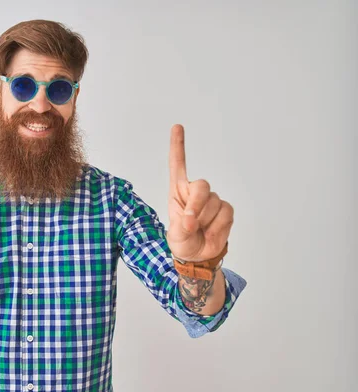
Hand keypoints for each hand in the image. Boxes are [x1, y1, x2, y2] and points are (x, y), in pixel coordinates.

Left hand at [166, 124, 232, 261]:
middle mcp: (195, 192)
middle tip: (190, 223)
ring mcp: (212, 200)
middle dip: (196, 205)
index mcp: (179, 191)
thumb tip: (191, 221)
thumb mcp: (175, 236)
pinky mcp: (226, 210)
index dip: (178, 146)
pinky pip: (225, 214)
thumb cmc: (183, 241)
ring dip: (206, 221)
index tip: (177, 126)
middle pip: (202, 186)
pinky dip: (218, 226)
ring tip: (200, 231)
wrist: (198, 255)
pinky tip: (211, 232)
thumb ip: (181, 227)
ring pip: (214, 204)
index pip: (178, 165)